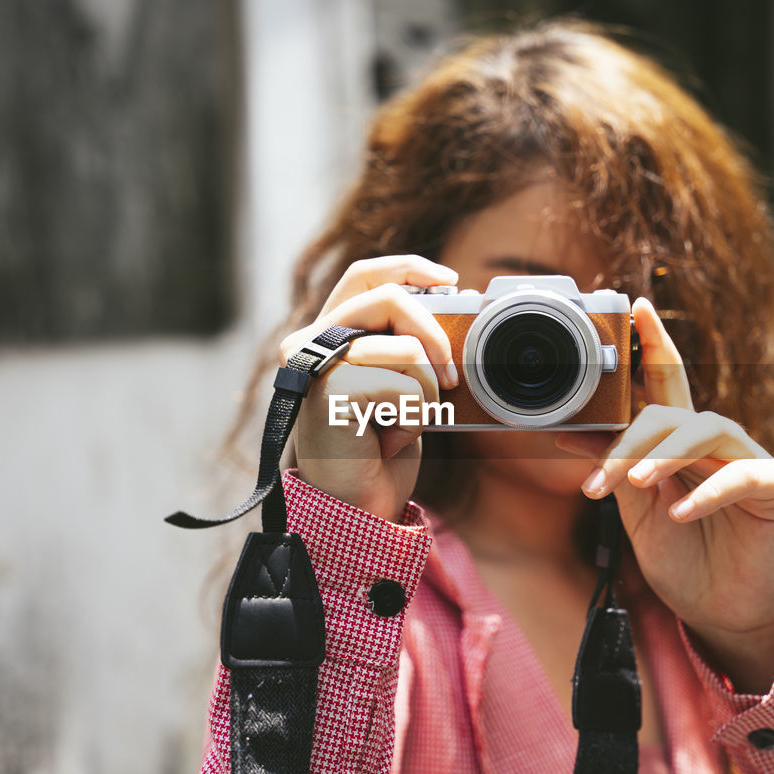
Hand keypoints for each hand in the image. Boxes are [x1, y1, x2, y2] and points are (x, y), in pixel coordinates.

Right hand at [277, 256, 459, 522]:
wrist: (357, 506)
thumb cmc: (380, 447)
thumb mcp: (403, 384)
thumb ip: (415, 343)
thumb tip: (458, 298)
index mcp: (331, 333)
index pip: (364, 275)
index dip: (409, 267)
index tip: (451, 282)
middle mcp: (315, 341)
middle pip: (390, 297)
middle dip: (436, 335)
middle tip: (450, 378)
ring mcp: (317, 364)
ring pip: (408, 350)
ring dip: (426, 395)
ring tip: (402, 424)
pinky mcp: (330, 392)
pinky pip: (406, 389)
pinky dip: (414, 420)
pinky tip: (387, 441)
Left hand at [556, 298, 773, 692]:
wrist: (718, 613)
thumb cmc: (682, 558)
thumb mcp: (637, 510)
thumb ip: (617, 468)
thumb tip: (572, 431)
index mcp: (681, 442)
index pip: (667, 382)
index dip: (654, 343)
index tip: (634, 308)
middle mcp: (717, 442)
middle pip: (672, 412)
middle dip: (630, 439)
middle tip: (601, 480)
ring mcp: (750, 461)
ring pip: (705, 430)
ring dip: (665, 453)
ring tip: (636, 484)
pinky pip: (742, 476)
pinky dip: (708, 492)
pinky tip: (681, 514)